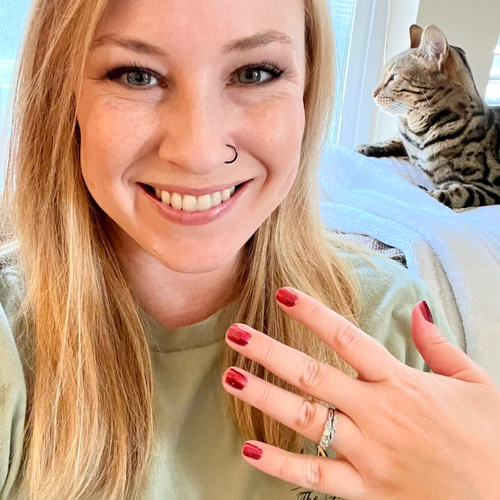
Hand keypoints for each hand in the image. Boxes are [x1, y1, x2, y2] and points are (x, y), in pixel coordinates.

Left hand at [222, 287, 499, 499]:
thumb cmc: (494, 440)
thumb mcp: (477, 383)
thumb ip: (439, 346)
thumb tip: (418, 309)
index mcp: (402, 383)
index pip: (348, 338)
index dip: (313, 313)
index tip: (283, 293)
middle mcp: (378, 413)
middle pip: (314, 375)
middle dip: (270, 352)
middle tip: (235, 333)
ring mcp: (369, 453)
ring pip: (306, 420)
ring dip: (264, 397)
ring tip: (230, 377)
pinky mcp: (367, 491)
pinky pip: (316, 477)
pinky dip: (281, 466)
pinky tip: (250, 449)